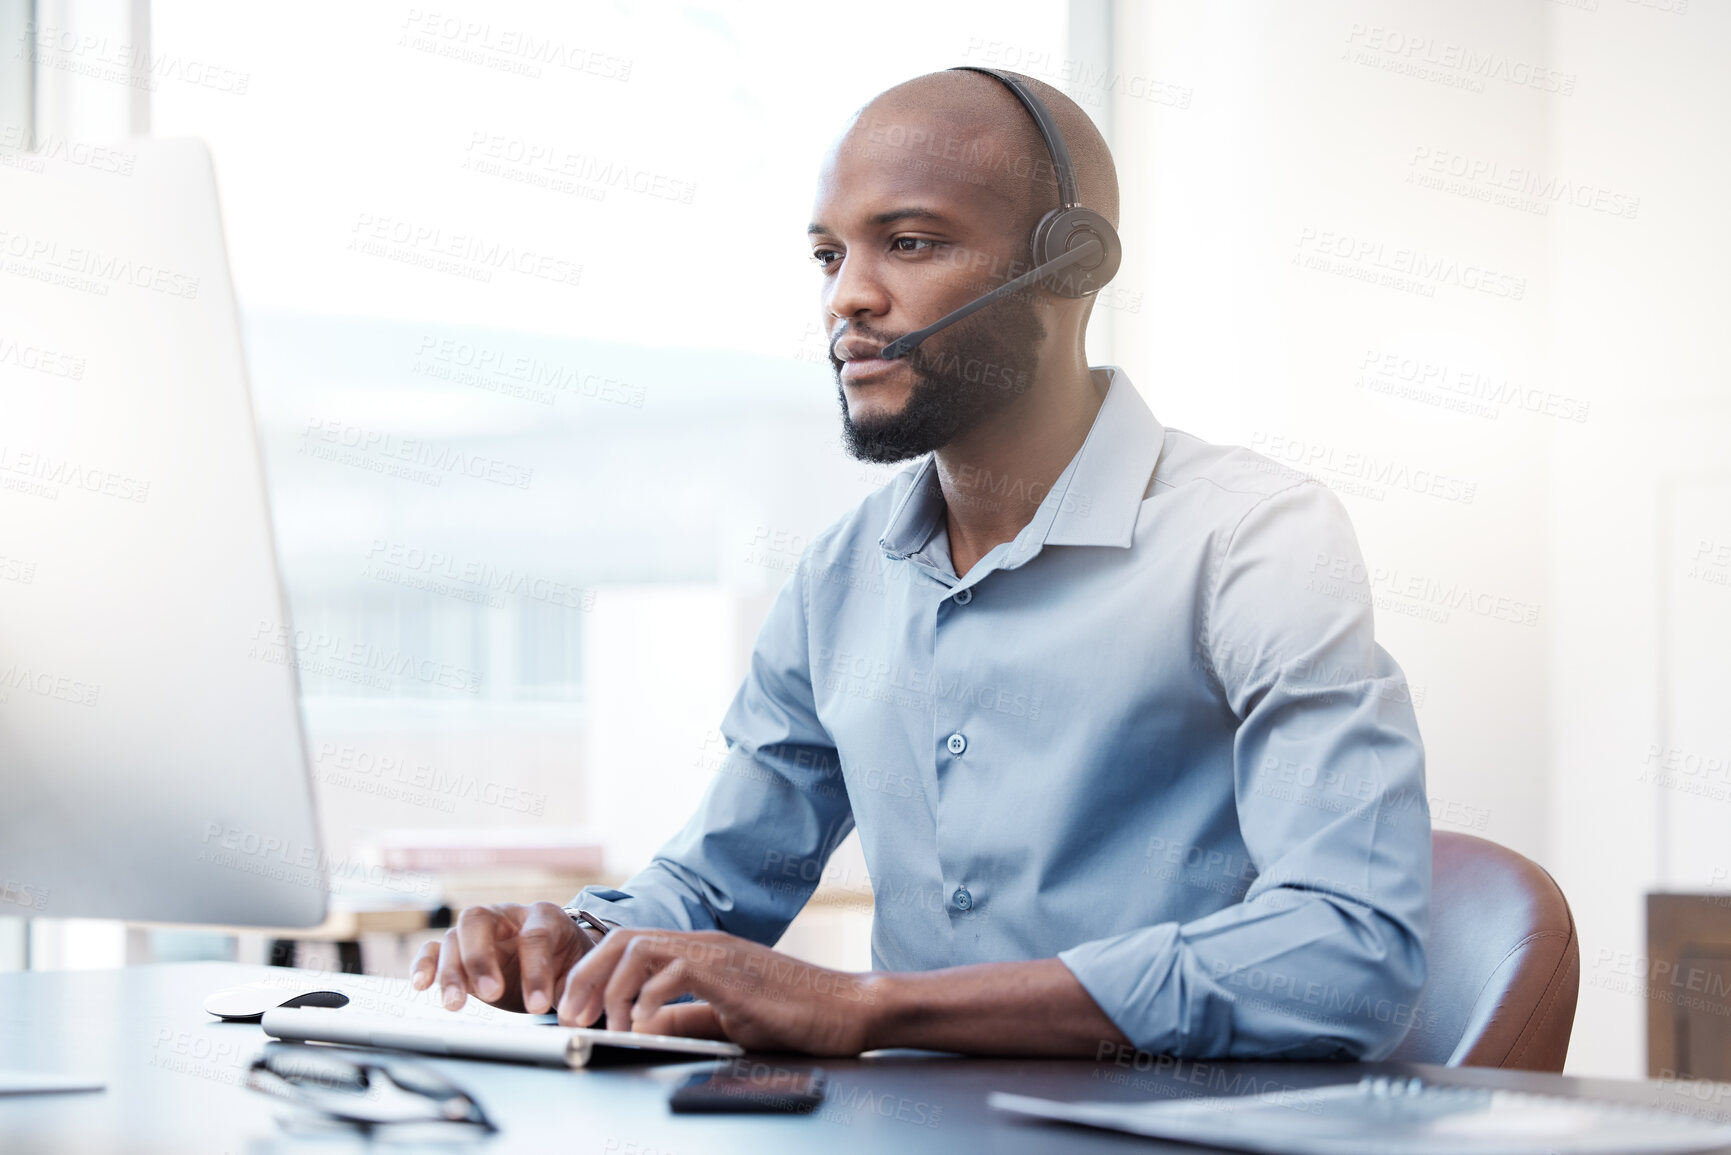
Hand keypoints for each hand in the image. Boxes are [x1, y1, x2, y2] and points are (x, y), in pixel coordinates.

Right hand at [410, 902, 599, 1013]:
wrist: (560, 953)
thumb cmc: (569, 961)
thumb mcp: (580, 970)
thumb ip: (576, 989)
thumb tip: (572, 1017)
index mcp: (543, 916)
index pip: (534, 936)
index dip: (535, 971)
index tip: (538, 1006)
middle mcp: (506, 915)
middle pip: (480, 919)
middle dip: (481, 958)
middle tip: (491, 993)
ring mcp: (480, 930)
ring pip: (454, 936)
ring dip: (451, 971)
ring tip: (455, 1004)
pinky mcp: (459, 949)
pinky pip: (435, 949)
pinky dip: (425, 965)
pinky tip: (421, 985)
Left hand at [556, 928, 880, 1055]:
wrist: (847, 1009)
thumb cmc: (795, 1014)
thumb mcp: (726, 1018)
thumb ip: (685, 1017)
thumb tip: (643, 1024)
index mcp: (699, 952)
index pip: (629, 946)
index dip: (591, 973)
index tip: (572, 1007)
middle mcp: (704, 943)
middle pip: (623, 941)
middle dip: (586, 977)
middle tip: (570, 1016)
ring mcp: (718, 953)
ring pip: (640, 950)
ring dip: (612, 990)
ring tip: (607, 1027)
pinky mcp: (732, 971)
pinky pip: (675, 973)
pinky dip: (649, 1001)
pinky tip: (644, 1027)